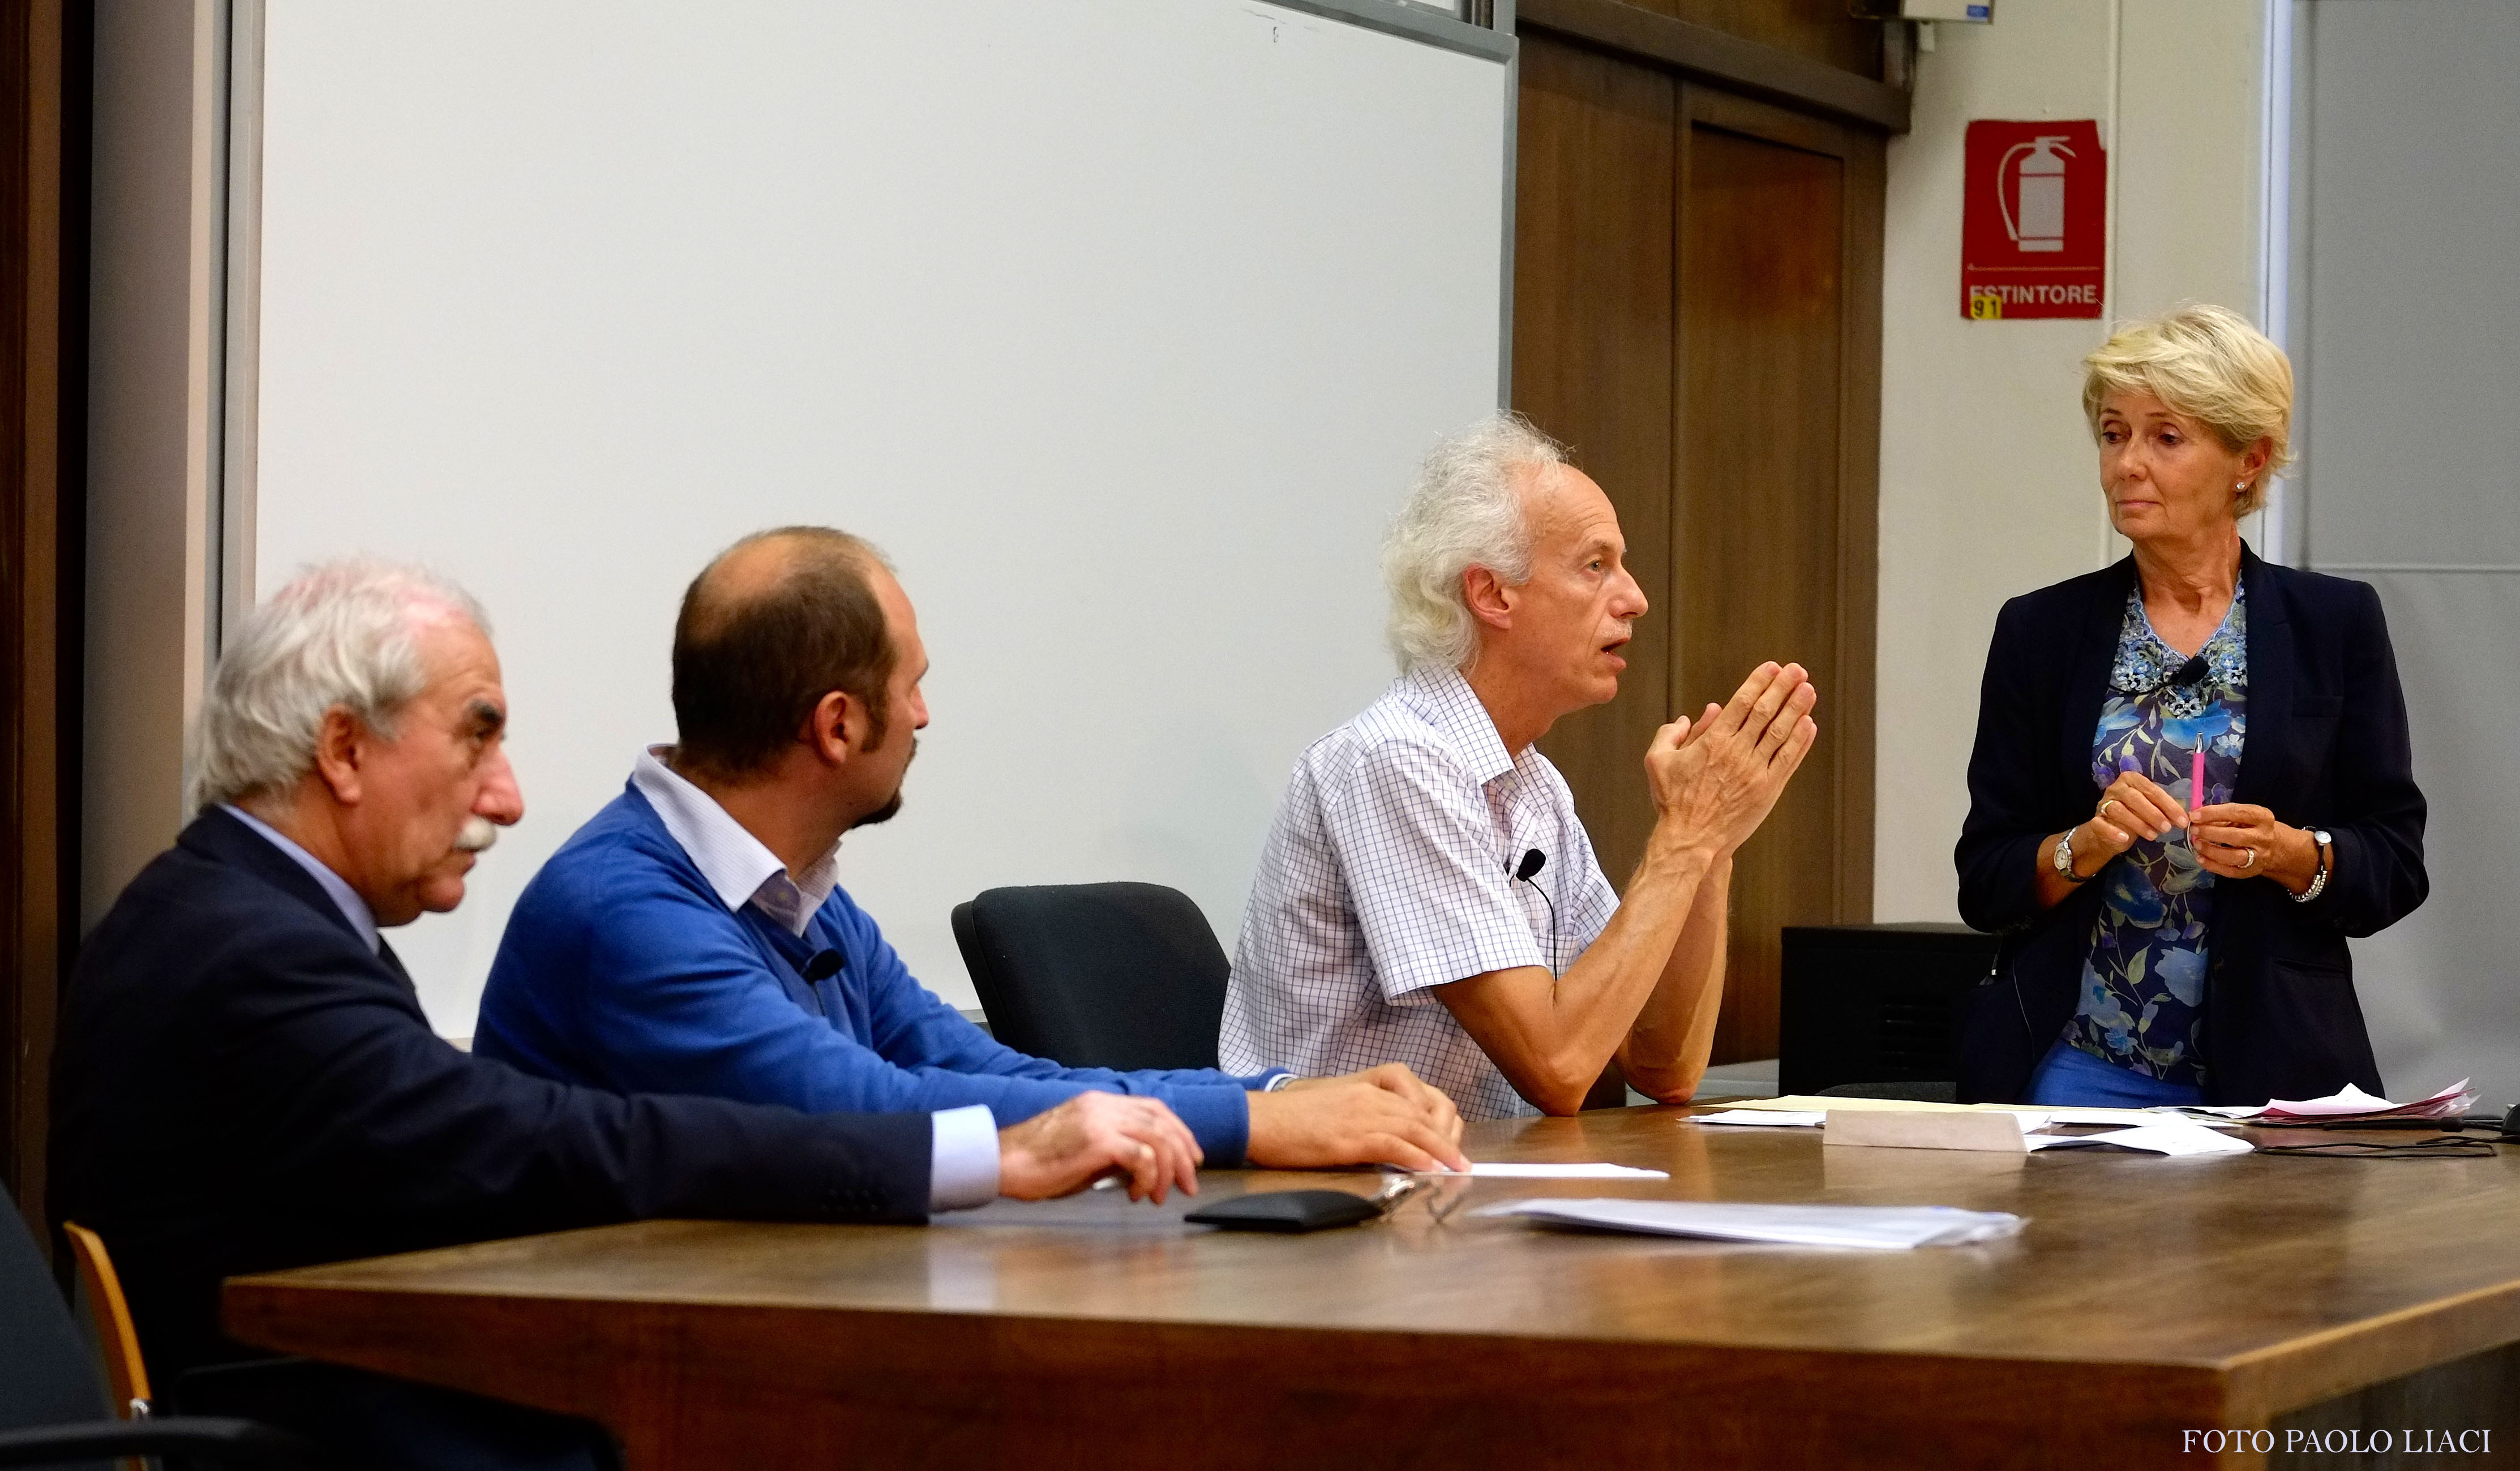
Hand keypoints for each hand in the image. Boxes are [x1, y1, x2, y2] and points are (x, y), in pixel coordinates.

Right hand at [996, 1092, 1201, 1202]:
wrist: (1001, 1162)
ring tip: (1160, 1195)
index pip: (1154, 1109)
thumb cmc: (1036, 1162)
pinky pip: (1140, 1156)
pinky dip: (1147, 1177)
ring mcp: (1100, 1121)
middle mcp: (1103, 1106)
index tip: (1191, 1157)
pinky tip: (1136, 1193)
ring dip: (1167, 1170)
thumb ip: (1112, 1150)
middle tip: (1188, 1183)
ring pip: (1157, 1138)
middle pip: (1162, 1123)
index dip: (1179, 1131)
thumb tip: (1140, 1169)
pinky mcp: (1095, 1141)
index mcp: (1100, 1104)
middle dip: (1182, 1155)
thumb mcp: (1081, 1150)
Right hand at [1248, 1064, 1469, 1171]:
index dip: (1439, 1120)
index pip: (1418, 1097)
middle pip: (1422, 1113)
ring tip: (1456, 1168)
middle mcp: (1369, 1095)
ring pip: (1413, 1127)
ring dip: (1440, 1150)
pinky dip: (1416, 1156)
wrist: (1259, 1119)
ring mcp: (1360, 1113)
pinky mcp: (1348, 1136)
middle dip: (1446, 1138)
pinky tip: (1430, 1169)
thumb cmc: (1290, 1117)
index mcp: (1366, 1085)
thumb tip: (1388, 1140)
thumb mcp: (1334, 1105)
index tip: (1450, 1142)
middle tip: (1462, 1161)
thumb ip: (1364, 1114)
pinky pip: (1392, 1143)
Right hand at [1643, 662, 1818, 858]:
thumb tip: (1694, 716)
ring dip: (1797, 709)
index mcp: (1713, 741)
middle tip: (1798, 670)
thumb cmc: (1672, 801)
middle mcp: (1738, 752)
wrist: (1691, 840)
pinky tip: (1809, 725)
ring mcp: (1756, 772)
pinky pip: (1788, 760)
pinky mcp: (1768, 790)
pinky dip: (1800, 741)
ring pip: (1781, 733)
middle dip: (1783, 688)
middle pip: (1766, 712)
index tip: (1774, 668)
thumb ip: (1671, 734)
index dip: (1760, 682)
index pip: (1742, 703)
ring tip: (1808, 690)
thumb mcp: (1657, 761)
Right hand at [2087, 771, 2187, 844]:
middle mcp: (2116, 788)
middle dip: (2153, 814)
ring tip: (2153, 836)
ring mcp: (2103, 803)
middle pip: (2134, 798)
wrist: (2110, 833)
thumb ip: (2164, 809)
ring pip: (2118, 810)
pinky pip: (2101, 824)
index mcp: (2132, 780)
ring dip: (2138, 823)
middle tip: (2168, 828)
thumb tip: (2186, 815)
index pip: (2152, 790)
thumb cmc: (2136, 816)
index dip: (2168, 806)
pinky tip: (2125, 838)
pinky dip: (2113, 831)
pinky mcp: (2095, 821)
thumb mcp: (2151, 809)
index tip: (2182, 821)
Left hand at [2192, 803, 2318, 890]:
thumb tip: (2196, 816)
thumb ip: (2223, 816)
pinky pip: (2230, 871)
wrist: (2279, 848)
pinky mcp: (2252, 871)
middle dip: (2211, 833)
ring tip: (2196, 843)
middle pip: (2235, 836)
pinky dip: (2212, 866)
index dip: (2213, 813)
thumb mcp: (2244, 816)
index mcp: (2263, 817)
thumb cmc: (2253, 826)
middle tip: (2194, 830)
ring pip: (2233, 856)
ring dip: (2211, 850)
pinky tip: (2200, 858)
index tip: (2194, 814)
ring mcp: (2259, 856)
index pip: (2237, 813)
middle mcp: (2263, 837)